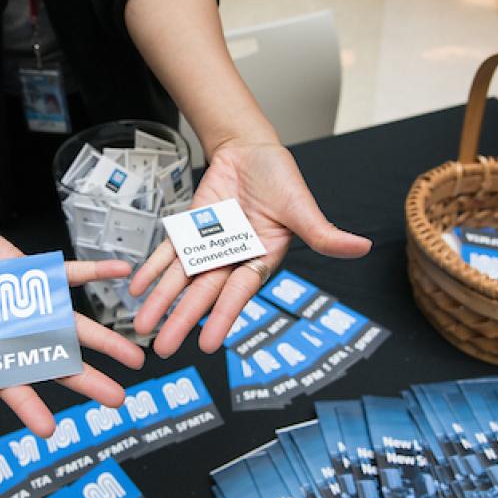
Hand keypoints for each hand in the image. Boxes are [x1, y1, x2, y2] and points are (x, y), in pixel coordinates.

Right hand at [0, 208, 144, 436]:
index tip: (51, 431)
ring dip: (104, 337)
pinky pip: (69, 273)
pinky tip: (120, 274)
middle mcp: (9, 326)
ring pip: (72, 323)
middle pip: (54, 358)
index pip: (7, 379)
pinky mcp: (33, 272)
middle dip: (86, 378)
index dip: (27, 404)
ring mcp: (25, 300)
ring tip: (134, 355)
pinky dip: (95, 273)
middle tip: (118, 400)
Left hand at [130, 139, 370, 357]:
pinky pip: (167, 253)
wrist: (250, 150)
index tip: (208, 344)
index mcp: (260, 258)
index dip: (224, 316)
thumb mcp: (300, 205)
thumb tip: (361, 247)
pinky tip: (136, 287)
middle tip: (163, 347)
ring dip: (161, 301)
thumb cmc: (280, 177)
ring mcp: (208, 246)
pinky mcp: (189, 231)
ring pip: (181, 278)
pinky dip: (152, 268)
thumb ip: (322, 232)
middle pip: (203, 292)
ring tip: (141, 325)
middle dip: (183, 319)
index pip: (240, 292)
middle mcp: (231, 259)